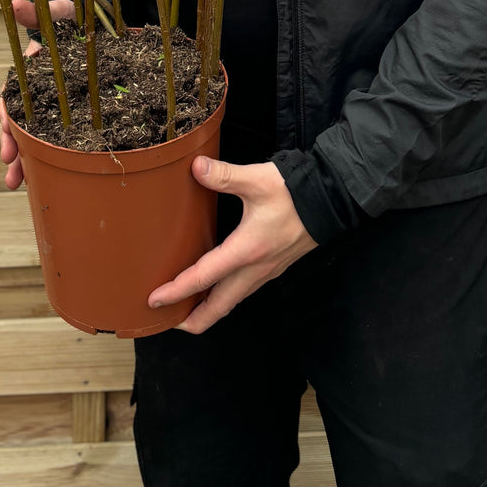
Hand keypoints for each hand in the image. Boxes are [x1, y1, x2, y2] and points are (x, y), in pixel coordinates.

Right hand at [0, 0, 73, 190]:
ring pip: (34, 137)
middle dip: (11, 146)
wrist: (99, 29)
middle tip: (10, 167)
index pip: (13, 96)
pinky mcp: (74, 116)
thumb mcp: (58, 14)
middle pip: (19, 124)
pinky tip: (42, 178)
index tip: (6, 128)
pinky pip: (57, 141)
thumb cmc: (75, 21)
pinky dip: (47, 159)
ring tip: (16, 183)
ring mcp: (55, 107)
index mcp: (31, 74)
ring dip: (22, 161)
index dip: (7, 113)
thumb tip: (13, 4)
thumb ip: (37, 13)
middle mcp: (38, 93)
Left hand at [147, 157, 316, 333]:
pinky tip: (214, 285)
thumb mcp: (257, 180)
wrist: (332, 200)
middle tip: (167, 320)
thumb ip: (224, 175)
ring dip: (208, 310)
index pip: (204, 277)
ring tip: (185, 307)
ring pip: (231, 301)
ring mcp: (266, 272)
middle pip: (219, 308)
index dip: (177, 291)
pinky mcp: (273, 267)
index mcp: (246, 250)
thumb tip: (196, 167)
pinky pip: (242, 291)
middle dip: (192, 320)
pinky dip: (223, 297)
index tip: (155, 300)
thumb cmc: (294, 192)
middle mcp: (255, 269)